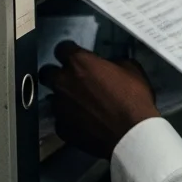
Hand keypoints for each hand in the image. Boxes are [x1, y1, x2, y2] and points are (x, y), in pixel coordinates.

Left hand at [39, 45, 158, 158]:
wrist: (130, 133)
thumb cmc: (134, 97)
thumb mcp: (132, 70)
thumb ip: (113, 63)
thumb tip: (109, 65)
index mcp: (80, 63)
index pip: (62, 48)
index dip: (70, 51)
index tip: (78, 56)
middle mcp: (63, 82)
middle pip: (47, 72)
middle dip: (57, 73)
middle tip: (74, 78)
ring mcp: (59, 107)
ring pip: (53, 97)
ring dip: (64, 97)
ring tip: (81, 103)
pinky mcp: (60, 127)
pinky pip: (61, 118)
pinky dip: (69, 118)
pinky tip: (84, 121)